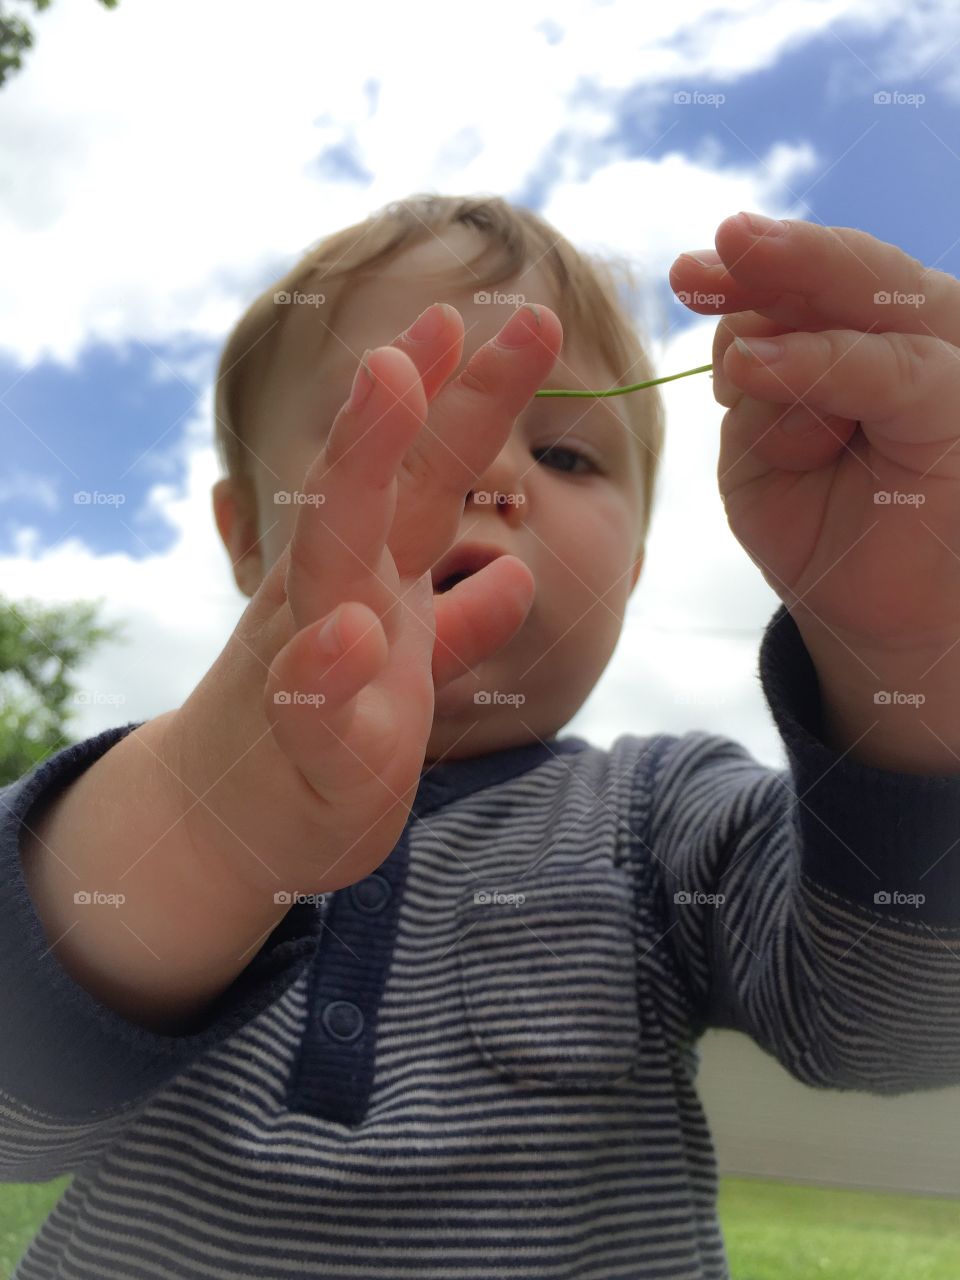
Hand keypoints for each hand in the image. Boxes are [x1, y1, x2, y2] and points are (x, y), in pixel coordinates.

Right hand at [164, 302, 561, 901]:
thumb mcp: (408, 674)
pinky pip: (311, 707)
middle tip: (433, 320)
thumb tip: (516, 578)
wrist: (240, 822)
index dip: (452, 402)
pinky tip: (345, 636)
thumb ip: (459, 626)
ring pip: (330, 562)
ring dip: (358, 474)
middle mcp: (335, 599)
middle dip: (402, 405)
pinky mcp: (308, 749)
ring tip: (389, 383)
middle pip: (368, 490)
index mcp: (370, 579)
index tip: (480, 318)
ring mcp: (313, 665)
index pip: (415, 480)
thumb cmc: (329, 737)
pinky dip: (324, 670)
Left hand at [669, 212, 959, 654]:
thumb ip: (756, 388)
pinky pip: (892, 369)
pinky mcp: (956, 409)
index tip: (684, 274)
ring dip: (795, 298)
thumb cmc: (815, 523)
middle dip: (777, 257)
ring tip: (729, 342)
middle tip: (713, 250)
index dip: (748, 271)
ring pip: (875, 301)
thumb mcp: (759, 450)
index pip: (805, 284)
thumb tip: (747, 337)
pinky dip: (821, 363)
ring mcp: (944, 364)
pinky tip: (752, 368)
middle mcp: (913, 333)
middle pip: (845, 272)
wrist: (868, 611)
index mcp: (859, 333)